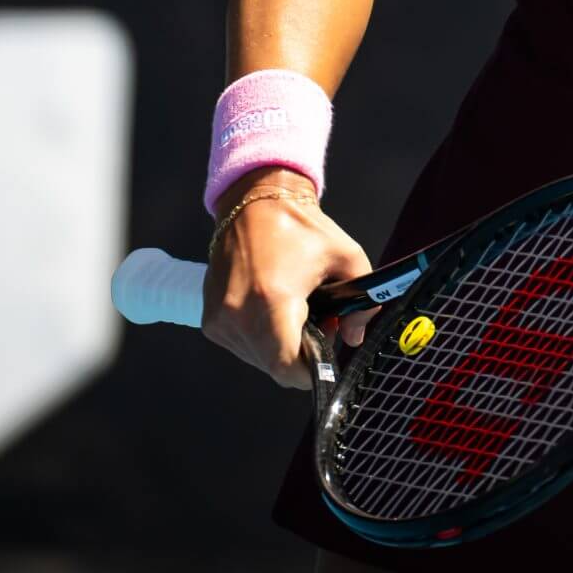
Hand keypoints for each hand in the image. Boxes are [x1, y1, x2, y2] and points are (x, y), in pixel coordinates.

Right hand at [201, 172, 374, 388]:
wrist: (254, 202)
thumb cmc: (302, 227)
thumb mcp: (347, 256)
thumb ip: (362, 302)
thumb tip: (354, 337)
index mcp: (271, 299)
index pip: (287, 366)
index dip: (313, 370)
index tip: (330, 354)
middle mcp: (237, 315)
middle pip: (275, 367)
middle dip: (303, 356)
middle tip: (322, 323)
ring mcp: (219, 320)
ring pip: (258, 360)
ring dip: (281, 348)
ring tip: (299, 312)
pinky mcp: (210, 320)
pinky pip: (243, 346)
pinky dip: (263, 338)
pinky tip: (276, 309)